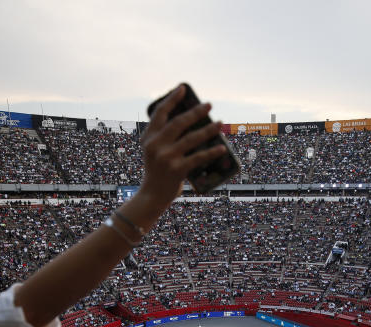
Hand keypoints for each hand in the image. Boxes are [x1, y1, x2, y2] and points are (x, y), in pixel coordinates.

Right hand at [139, 85, 226, 210]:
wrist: (152, 195)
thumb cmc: (157, 171)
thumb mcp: (154, 150)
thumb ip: (163, 136)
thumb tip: (191, 120)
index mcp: (148, 137)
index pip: (160, 113)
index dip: (172, 99)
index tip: (183, 89)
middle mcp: (155, 145)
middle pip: (178, 123)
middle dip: (196, 112)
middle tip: (209, 105)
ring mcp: (165, 158)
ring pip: (191, 138)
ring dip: (208, 129)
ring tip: (220, 123)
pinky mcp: (176, 170)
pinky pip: (198, 158)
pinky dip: (212, 152)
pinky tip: (222, 147)